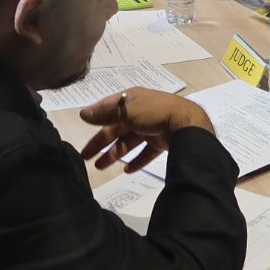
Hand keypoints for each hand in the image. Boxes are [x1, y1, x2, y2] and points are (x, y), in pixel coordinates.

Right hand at [79, 88, 213, 172]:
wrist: (185, 124)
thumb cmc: (153, 112)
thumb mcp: (126, 111)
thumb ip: (104, 114)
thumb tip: (83, 114)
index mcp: (132, 99)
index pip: (109, 108)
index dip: (96, 117)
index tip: (83, 127)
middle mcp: (140, 111)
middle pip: (116, 128)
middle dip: (101, 142)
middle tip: (86, 156)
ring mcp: (151, 127)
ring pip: (129, 142)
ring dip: (114, 153)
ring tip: (100, 167)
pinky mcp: (161, 141)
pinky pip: (145, 152)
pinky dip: (136, 160)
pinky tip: (127, 170)